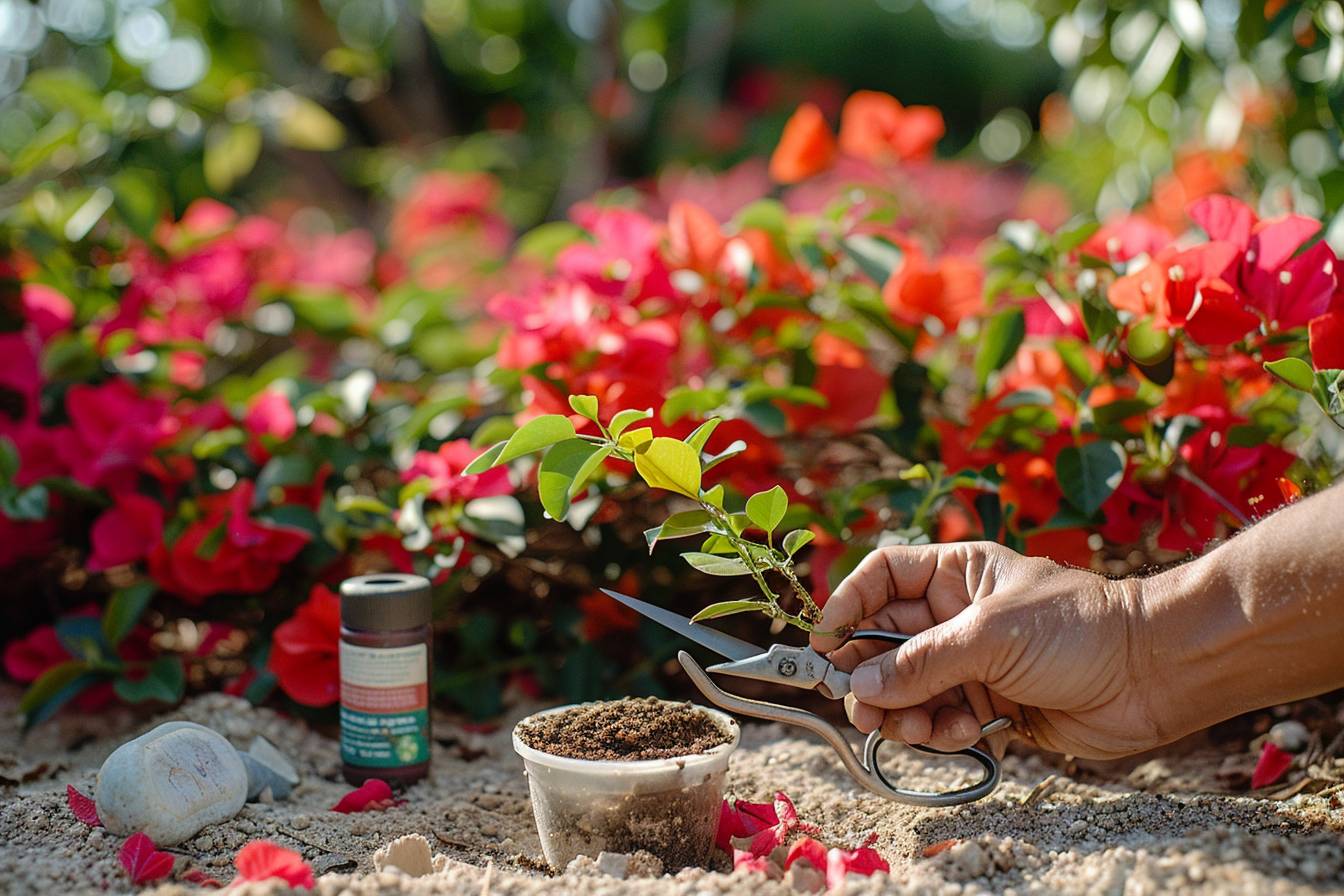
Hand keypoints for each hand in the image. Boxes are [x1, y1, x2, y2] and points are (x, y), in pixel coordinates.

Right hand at [809, 542, 1164, 759]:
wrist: (1153, 675)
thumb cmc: (1078, 628)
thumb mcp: (989, 635)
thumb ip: (920, 662)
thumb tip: (860, 685)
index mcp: (955, 573)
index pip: (881, 577)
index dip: (848, 605)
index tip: (824, 642)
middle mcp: (955, 616)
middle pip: (883, 642)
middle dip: (870, 674)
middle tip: (860, 705)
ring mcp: (970, 663)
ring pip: (906, 689)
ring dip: (904, 712)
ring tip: (921, 727)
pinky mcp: (987, 707)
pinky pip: (938, 722)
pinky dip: (939, 733)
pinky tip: (964, 733)